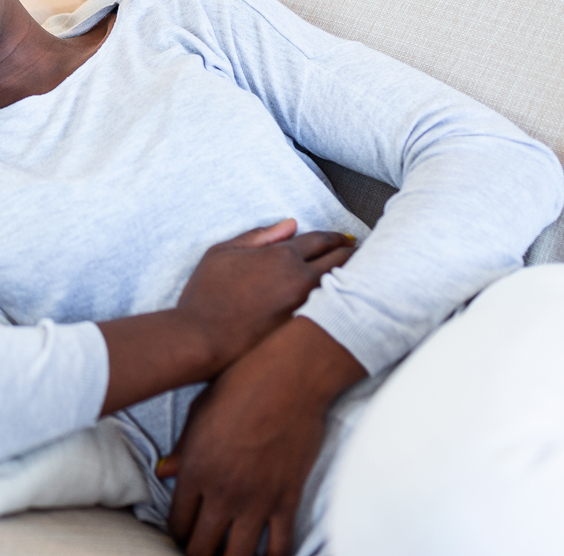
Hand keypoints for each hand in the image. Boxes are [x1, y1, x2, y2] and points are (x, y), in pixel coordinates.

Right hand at [97, 219, 353, 415]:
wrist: (202, 339)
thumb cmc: (206, 294)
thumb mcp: (223, 252)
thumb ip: (259, 236)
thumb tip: (291, 225)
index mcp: (282, 255)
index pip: (321, 240)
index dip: (336, 238)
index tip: (347, 238)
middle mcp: (301, 279)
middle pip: (340, 262)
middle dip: (352, 255)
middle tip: (361, 253)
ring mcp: (306, 307)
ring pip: (340, 287)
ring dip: (351, 279)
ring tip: (362, 276)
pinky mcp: (304, 331)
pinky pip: (331, 312)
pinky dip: (340, 304)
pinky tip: (342, 304)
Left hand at [159, 318, 366, 555]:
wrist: (289, 376)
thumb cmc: (239, 384)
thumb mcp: (199, 413)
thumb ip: (182, 450)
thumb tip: (163, 473)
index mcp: (195, 469)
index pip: (177, 524)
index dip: (177, 535)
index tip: (183, 533)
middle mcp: (222, 492)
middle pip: (201, 548)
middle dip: (198, 554)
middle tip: (202, 550)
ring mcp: (256, 499)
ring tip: (228, 554)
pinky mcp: (287, 499)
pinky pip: (279, 547)